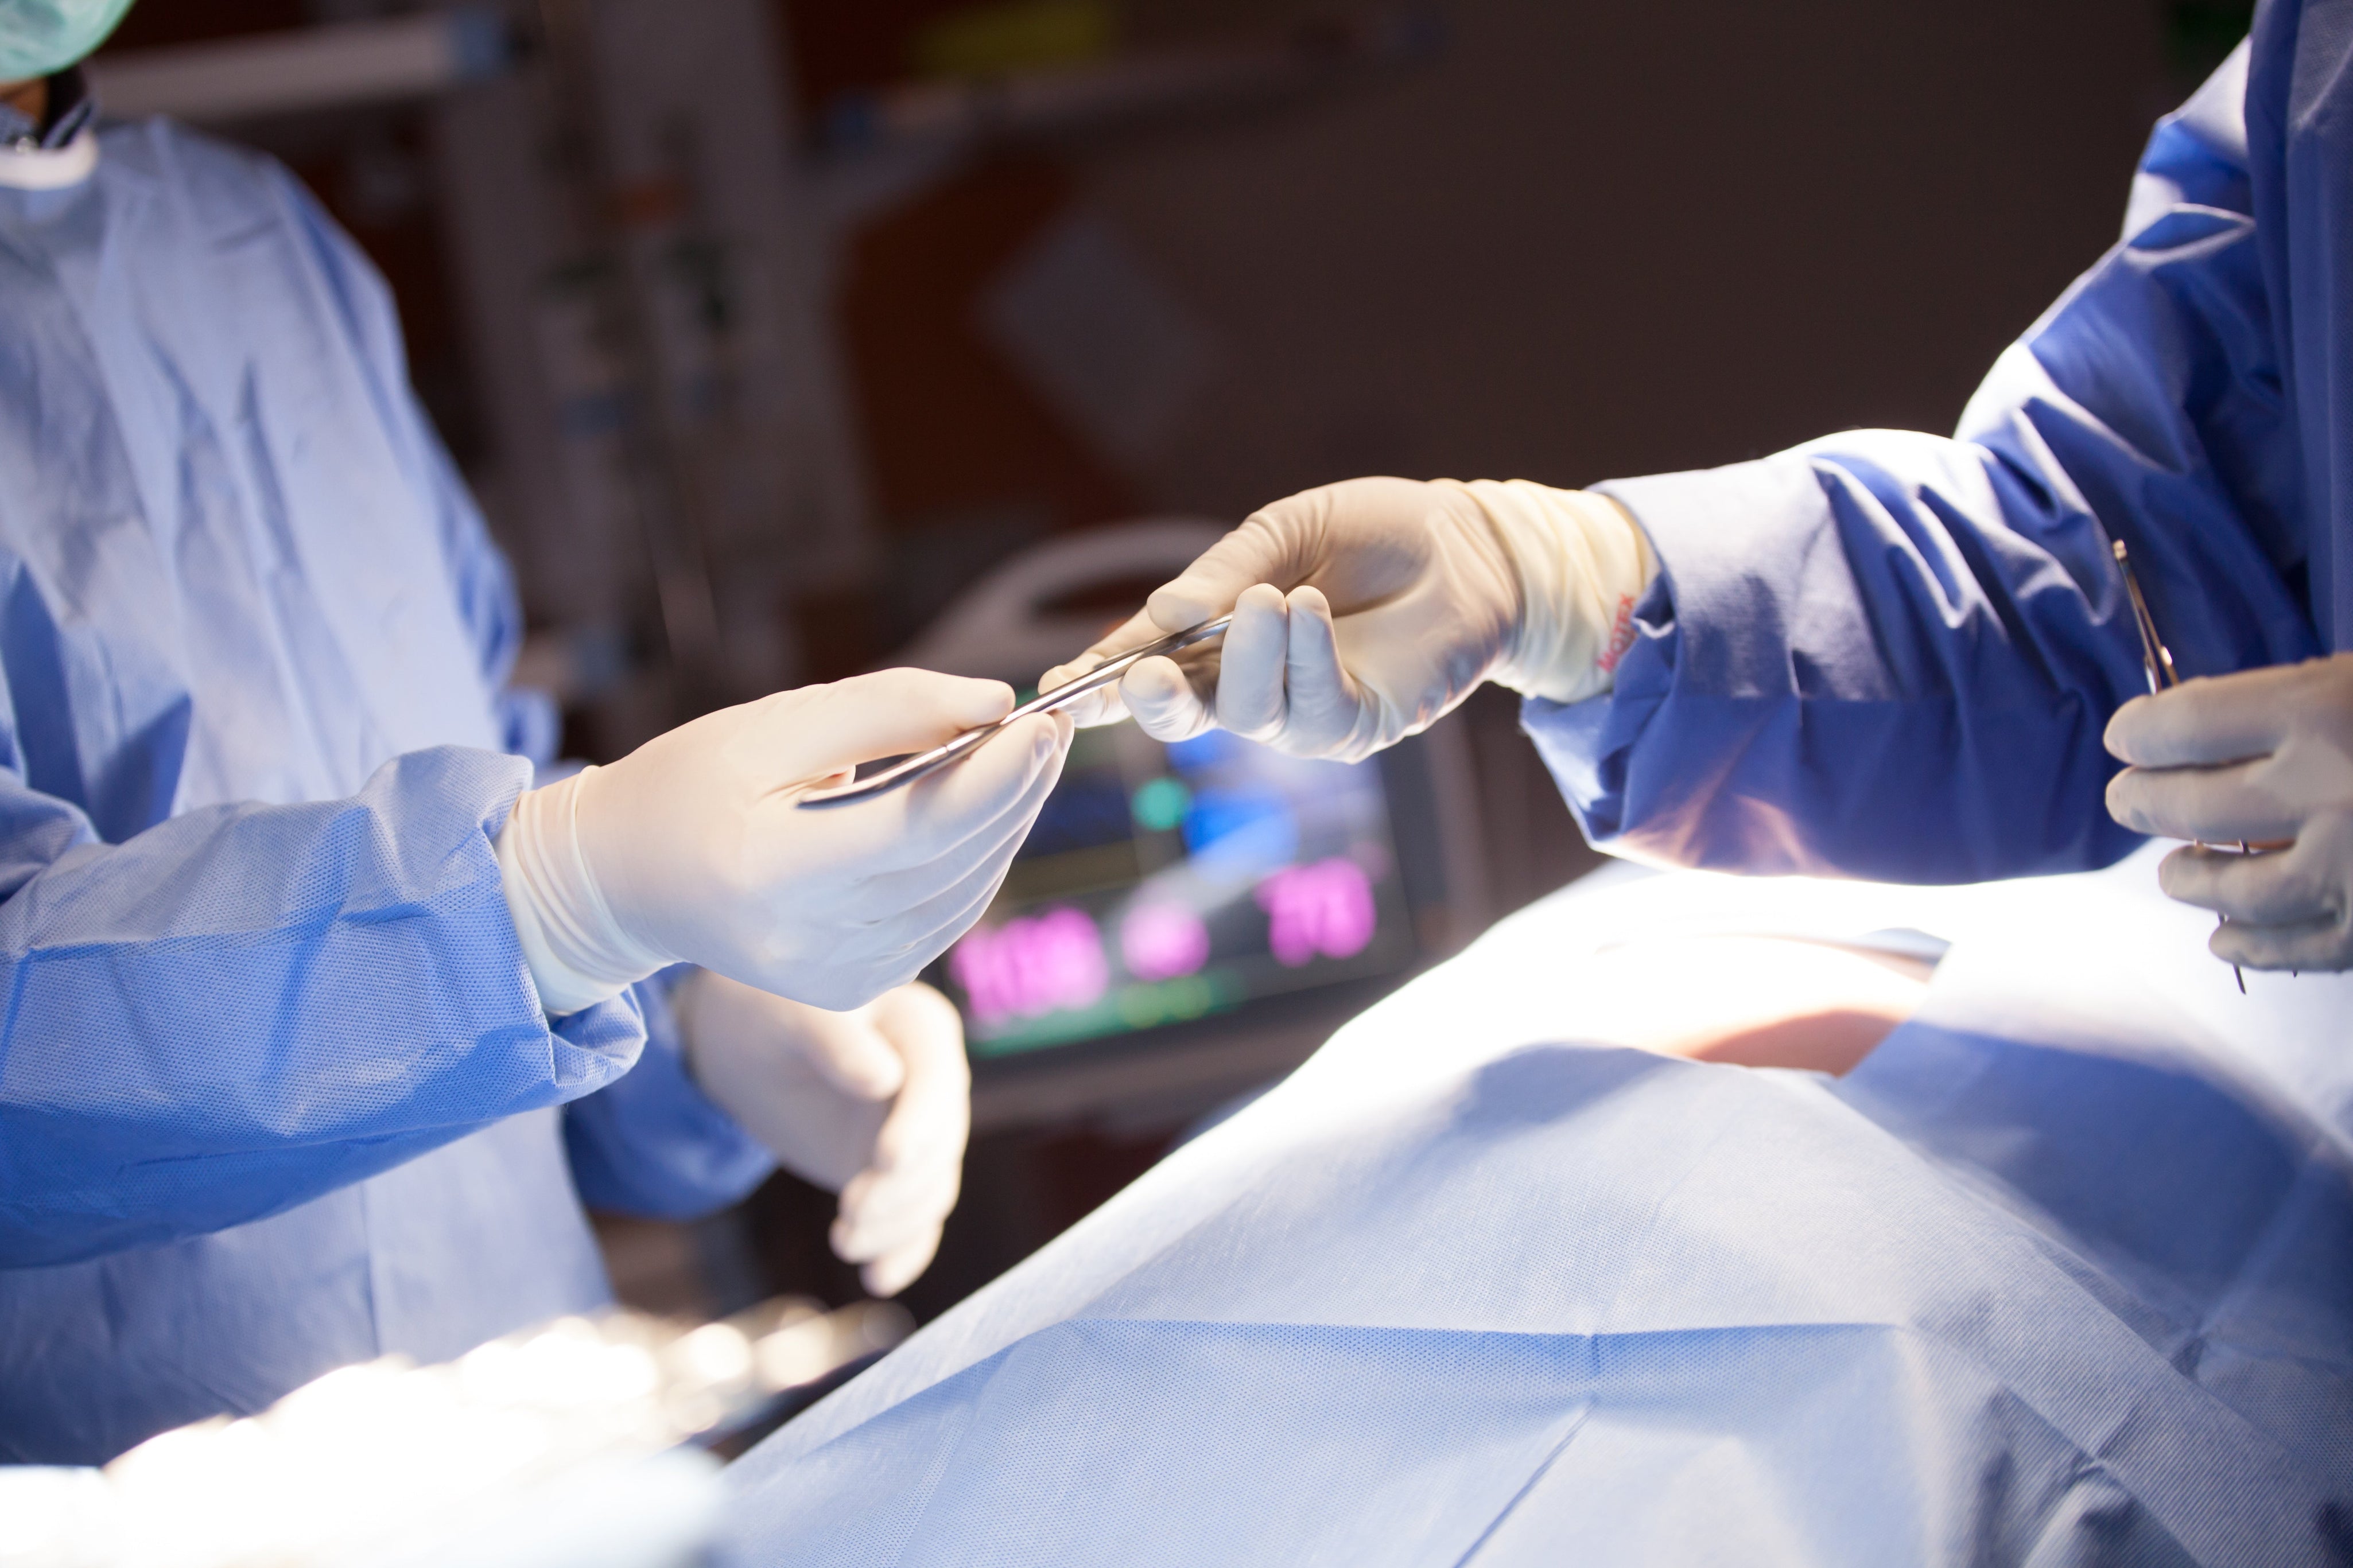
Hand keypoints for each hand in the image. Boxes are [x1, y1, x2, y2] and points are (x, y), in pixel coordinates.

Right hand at [499, 669, 1071, 1013]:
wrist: (627, 880)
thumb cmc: (693, 783)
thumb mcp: (772, 725)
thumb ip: (885, 710)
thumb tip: (995, 703)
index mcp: (768, 871)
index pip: (915, 828)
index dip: (994, 777)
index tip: (1043, 720)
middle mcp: (806, 941)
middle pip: (952, 861)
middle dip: (1015, 789)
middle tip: (1050, 724)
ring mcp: (834, 976)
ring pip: (964, 893)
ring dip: (1007, 823)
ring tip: (1024, 756)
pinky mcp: (855, 987)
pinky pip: (945, 918)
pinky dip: (977, 861)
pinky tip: (984, 811)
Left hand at [677, 973, 968, 1297]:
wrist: (746, 1045)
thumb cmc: (771, 1009)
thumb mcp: (794, 1012)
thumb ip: (837, 1040)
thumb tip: (883, 1080)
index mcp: (922, 1029)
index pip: (937, 1081)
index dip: (918, 1123)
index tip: (884, 1160)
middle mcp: (934, 1083)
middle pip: (941, 1146)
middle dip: (900, 1186)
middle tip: (849, 1212)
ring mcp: (918, 1133)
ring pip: (930, 1190)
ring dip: (895, 1225)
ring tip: (843, 1243)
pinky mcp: (896, 1176)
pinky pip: (914, 1220)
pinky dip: (902, 1251)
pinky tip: (877, 1278)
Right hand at [1039, 477, 1652, 761]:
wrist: (1471, 545)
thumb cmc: (1376, 532)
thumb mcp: (1286, 530)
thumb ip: (1224, 572)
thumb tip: (1160, 616)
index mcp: (1218, 638)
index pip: (1148, 667)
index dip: (1100, 682)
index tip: (1054, 694)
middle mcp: (1252, 685)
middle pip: (1185, 715)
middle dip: (1154, 701)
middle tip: (1140, 675)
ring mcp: (1303, 712)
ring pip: (1247, 714)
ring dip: (1251, 658)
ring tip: (1276, 596)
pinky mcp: (1359, 725)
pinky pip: (1314, 712)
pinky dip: (1303, 661)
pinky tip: (1307, 613)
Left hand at [2104, 654, 2352, 970]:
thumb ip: (2297, 701)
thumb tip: (2202, 725)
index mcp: (2326, 711)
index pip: (2186, 723)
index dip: (2141, 731)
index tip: (2125, 737)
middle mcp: (2329, 790)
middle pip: (2190, 805)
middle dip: (2144, 802)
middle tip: (2126, 801)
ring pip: (2232, 889)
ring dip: (2190, 880)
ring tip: (2176, 872)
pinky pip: (2295, 949)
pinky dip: (2251, 947)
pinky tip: (2225, 940)